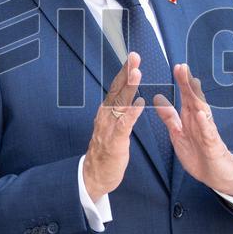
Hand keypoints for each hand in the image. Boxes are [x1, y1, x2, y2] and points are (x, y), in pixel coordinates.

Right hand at [83, 52, 145, 201]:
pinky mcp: (114, 142)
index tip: (133, 58)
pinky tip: (139, 103)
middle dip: (126, 73)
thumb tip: (127, 99)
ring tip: (137, 73)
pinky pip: (123, 125)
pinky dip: (131, 113)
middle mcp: (105, 117)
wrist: (93, 176)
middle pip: (117, 90)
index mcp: (107, 113)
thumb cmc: (105, 153)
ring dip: (128, 88)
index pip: (116, 88)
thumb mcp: (112, 128)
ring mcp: (108, 128)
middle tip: (134, 56)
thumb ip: (119, 113)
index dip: (125, 72)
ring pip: (119, 104)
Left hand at [154, 63, 232, 197]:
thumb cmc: (199, 155)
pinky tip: (200, 114)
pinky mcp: (212, 145)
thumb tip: (159, 101)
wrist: (216, 176)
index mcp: (191, 118)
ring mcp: (207, 132)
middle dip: (188, 84)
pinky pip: (208, 133)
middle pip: (194, 99)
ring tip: (192, 83)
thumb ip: (170, 119)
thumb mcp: (179, 135)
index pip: (186, 97)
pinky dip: (205, 123)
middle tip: (182, 67)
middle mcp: (200, 121)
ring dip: (197, 98)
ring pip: (202, 111)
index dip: (182, 82)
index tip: (177, 67)